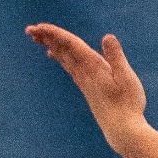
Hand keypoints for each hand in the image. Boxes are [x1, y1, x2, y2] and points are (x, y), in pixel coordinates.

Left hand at [26, 23, 147, 135]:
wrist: (122, 130)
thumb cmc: (128, 104)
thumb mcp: (127, 78)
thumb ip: (116, 57)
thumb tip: (107, 36)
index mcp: (93, 66)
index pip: (70, 45)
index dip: (55, 34)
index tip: (40, 27)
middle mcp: (85, 73)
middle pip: (62, 50)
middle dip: (46, 38)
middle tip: (29, 30)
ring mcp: (84, 81)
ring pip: (63, 58)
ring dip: (50, 46)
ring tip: (37, 38)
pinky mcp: (87, 87)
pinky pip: (68, 67)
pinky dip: (60, 57)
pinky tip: (54, 54)